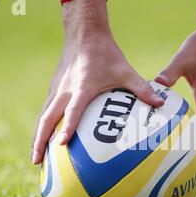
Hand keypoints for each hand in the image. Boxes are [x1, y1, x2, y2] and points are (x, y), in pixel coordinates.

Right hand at [32, 0, 163, 164]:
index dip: (67, 127)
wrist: (84, 34)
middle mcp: (65, 91)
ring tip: (35, 158)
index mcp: (82, 88)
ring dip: (37, 137)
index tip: (62, 144)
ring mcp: (56, 90)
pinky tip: (42, 138)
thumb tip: (161, 103)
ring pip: (43, 116)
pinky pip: (46, 111)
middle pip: (47, 119)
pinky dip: (42, 126)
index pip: (72, 111)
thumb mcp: (125, 71)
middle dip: (40, 141)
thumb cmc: (106, 53)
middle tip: (36, 162)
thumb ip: (142, 88)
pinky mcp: (54, 88)